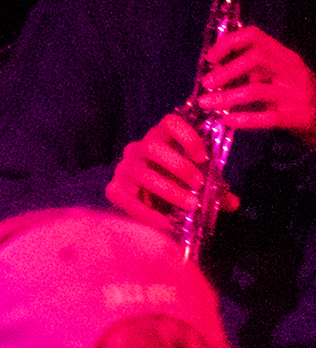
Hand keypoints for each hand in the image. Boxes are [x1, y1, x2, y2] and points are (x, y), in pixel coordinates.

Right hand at [109, 109, 230, 237]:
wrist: (143, 203)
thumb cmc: (173, 184)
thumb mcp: (195, 183)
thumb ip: (215, 190)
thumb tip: (233, 202)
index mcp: (160, 140)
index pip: (169, 123)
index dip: (187, 136)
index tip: (202, 157)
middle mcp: (137, 149)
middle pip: (153, 148)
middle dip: (179, 166)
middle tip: (198, 184)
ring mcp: (124, 169)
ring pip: (143, 174)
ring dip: (170, 191)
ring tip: (190, 206)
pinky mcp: (114, 189)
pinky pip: (129, 200)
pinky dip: (149, 213)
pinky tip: (166, 223)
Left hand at [201, 25, 315, 140]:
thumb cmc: (295, 95)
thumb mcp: (279, 74)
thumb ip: (253, 67)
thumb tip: (215, 66)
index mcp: (286, 57)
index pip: (255, 36)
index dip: (229, 43)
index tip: (211, 58)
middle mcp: (292, 71)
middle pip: (255, 59)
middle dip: (226, 70)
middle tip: (206, 83)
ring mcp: (296, 94)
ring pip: (256, 90)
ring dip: (226, 97)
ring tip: (205, 103)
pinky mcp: (297, 117)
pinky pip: (266, 118)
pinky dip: (243, 119)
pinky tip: (227, 120)